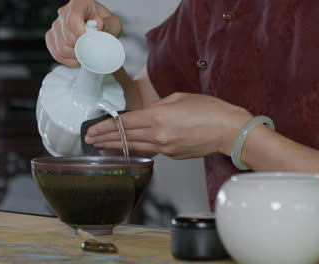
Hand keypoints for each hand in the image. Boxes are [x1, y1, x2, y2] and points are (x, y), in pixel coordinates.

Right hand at [46, 0, 121, 65]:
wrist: (100, 30)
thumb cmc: (106, 25)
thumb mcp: (113, 24)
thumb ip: (108, 25)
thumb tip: (98, 24)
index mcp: (80, 3)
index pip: (73, 20)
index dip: (81, 36)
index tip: (90, 43)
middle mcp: (65, 12)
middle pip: (67, 37)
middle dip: (81, 49)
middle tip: (91, 51)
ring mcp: (56, 24)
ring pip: (61, 47)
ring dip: (75, 57)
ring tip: (85, 55)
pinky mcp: (52, 36)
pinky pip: (56, 53)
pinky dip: (67, 60)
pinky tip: (76, 58)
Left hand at [85, 93, 252, 159]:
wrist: (229, 130)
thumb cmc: (209, 110)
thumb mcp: (179, 98)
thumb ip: (158, 106)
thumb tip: (145, 114)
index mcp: (159, 117)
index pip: (125, 123)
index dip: (106, 126)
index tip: (93, 129)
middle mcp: (159, 135)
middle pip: (126, 137)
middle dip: (105, 138)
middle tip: (89, 140)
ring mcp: (166, 148)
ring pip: (135, 147)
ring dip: (117, 147)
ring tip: (101, 147)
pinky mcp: (173, 156)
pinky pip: (151, 151)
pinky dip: (137, 148)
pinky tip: (128, 148)